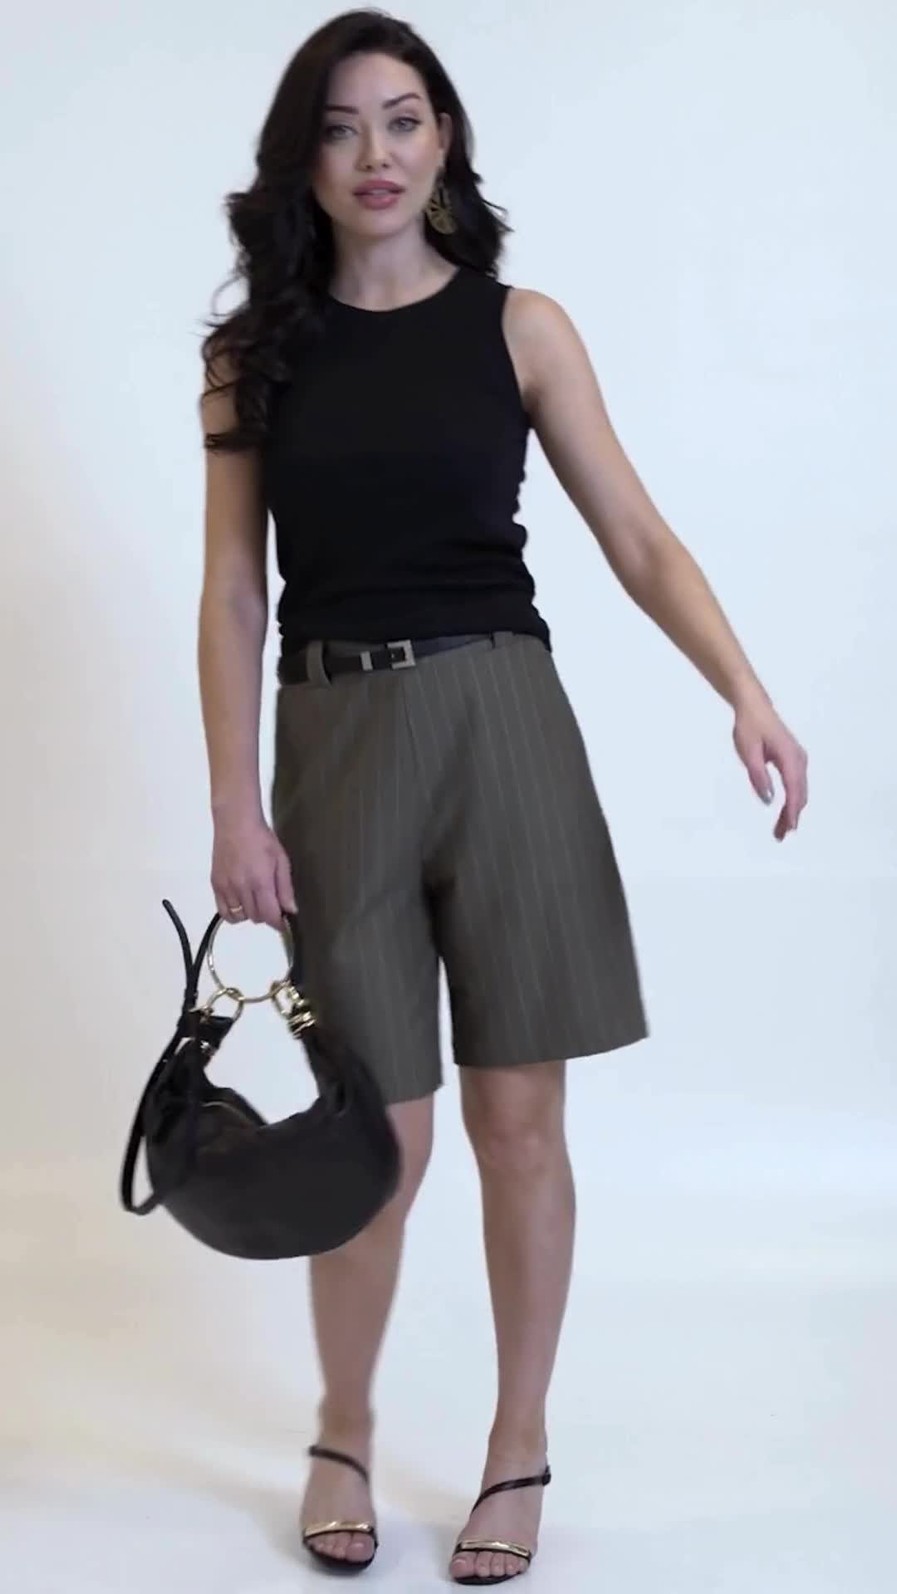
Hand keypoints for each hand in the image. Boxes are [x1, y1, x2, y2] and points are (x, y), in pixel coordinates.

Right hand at [211, 811, 296, 928]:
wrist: (236, 823)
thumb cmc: (262, 839)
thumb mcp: (281, 860)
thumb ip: (285, 888)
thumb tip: (290, 910)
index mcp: (260, 882)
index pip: (269, 915)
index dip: (278, 923)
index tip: (283, 922)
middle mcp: (241, 888)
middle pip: (255, 918)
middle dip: (266, 915)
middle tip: (271, 904)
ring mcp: (226, 887)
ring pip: (239, 917)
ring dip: (250, 913)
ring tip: (255, 901)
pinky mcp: (215, 885)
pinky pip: (223, 911)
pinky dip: (233, 913)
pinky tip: (241, 902)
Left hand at [732, 694, 808, 841]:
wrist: (755, 707)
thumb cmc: (750, 727)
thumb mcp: (748, 752)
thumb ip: (758, 776)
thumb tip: (769, 800)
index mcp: (789, 756)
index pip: (794, 789)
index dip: (793, 810)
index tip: (789, 827)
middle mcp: (799, 759)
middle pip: (800, 794)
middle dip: (792, 816)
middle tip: (781, 836)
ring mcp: (799, 760)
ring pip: (799, 791)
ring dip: (792, 811)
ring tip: (781, 830)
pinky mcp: (794, 761)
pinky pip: (796, 785)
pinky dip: (792, 800)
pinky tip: (785, 812)